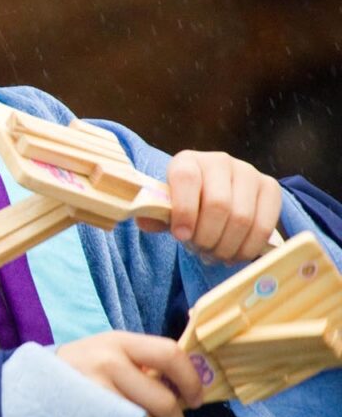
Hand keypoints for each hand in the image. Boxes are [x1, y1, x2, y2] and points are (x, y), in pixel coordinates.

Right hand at [56, 331, 203, 416]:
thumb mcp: (108, 352)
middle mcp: (107, 363)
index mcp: (118, 341)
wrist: (29, 388)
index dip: (191, 380)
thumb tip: (190, 387)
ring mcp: (95, 393)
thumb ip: (144, 363)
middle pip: (164, 402)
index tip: (195, 399)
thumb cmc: (81, 372)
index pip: (170, 354)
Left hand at [140, 150, 281, 263]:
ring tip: (215, 254)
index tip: (181, 236)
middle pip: (219, 205)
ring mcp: (248, 172)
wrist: (217, 195)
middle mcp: (219, 161)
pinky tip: (234, 255)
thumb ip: (156, 215)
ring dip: (227, 246)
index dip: (184, 211)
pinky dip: (248, 248)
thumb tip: (145, 221)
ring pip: (243, 218)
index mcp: (188, 161)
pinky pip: (264, 226)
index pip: (186, 179)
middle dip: (207, 237)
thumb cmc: (187, 205)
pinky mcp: (270, 188)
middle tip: (200, 250)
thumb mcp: (168, 208)